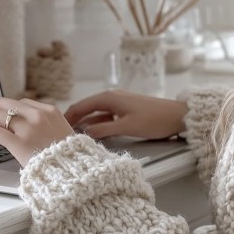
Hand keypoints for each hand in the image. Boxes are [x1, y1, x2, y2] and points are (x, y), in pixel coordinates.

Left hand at [0, 97, 73, 167]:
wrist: (74, 171)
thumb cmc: (69, 157)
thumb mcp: (62, 132)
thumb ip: (47, 125)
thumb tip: (29, 129)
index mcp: (49, 111)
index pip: (21, 103)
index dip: (9, 112)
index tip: (5, 122)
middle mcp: (37, 115)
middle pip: (3, 103)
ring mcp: (28, 128)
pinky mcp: (19, 142)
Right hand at [64, 89, 187, 139]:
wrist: (177, 116)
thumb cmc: (154, 120)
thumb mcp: (127, 127)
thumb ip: (104, 130)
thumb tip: (84, 134)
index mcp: (109, 98)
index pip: (81, 105)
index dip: (68, 116)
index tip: (56, 127)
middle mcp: (111, 97)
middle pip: (86, 108)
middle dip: (74, 119)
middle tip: (62, 133)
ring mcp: (119, 104)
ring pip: (96, 113)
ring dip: (85, 123)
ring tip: (74, 135)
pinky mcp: (125, 111)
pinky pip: (105, 117)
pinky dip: (97, 124)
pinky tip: (93, 134)